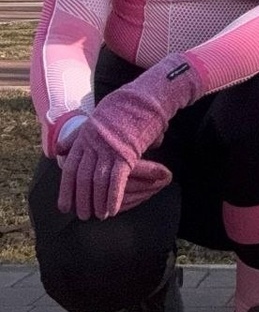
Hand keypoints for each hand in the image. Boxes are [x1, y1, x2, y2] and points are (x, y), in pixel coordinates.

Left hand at [58, 54, 198, 219]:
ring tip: (99, 216)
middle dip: (81, 201)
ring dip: (97, 203)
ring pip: (97, 183)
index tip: (65, 206)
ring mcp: (109, 148)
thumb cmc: (124, 106)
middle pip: (82, 179)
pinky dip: (112, 198)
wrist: (147, 95)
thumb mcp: (96, 117)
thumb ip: (78, 135)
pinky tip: (112, 210)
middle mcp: (94, 143)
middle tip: (83, 215)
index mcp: (86, 135)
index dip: (67, 189)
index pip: (70, 168)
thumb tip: (59, 149)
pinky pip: (116, 181)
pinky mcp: (126, 153)